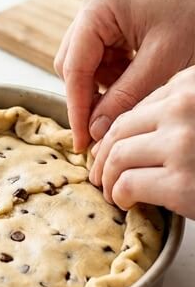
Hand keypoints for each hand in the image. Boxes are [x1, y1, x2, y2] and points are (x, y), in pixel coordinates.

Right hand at [55, 0, 194, 150]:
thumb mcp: (165, 61)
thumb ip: (126, 97)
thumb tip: (94, 131)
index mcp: (98, 8)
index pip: (74, 68)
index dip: (77, 109)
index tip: (81, 142)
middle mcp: (92, 6)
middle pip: (73, 65)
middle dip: (90, 96)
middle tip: (105, 128)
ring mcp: (103, 11)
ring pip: (87, 62)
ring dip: (105, 86)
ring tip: (133, 98)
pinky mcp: (115, 18)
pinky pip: (103, 54)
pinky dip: (117, 74)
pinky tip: (139, 81)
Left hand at [88, 65, 194, 217]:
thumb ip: (175, 113)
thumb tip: (116, 132)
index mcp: (193, 85)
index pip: (139, 107)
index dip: (120, 132)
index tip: (111, 148)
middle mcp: (186, 107)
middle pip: (122, 130)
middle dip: (105, 155)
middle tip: (101, 173)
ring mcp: (183, 144)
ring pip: (118, 156)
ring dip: (108, 178)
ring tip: (112, 190)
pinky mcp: (181, 182)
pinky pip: (128, 184)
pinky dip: (120, 195)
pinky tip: (126, 201)